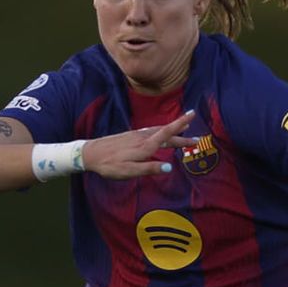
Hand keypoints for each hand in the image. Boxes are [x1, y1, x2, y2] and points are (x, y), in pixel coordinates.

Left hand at [81, 111, 197, 178]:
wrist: (90, 153)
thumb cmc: (109, 165)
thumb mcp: (129, 171)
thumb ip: (149, 169)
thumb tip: (169, 167)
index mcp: (145, 146)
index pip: (167, 133)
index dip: (180, 124)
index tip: (192, 115)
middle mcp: (142, 138)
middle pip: (166, 134)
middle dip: (182, 135)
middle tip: (197, 139)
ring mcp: (136, 135)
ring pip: (158, 131)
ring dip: (172, 131)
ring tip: (184, 129)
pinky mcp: (130, 135)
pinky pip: (150, 131)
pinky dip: (160, 131)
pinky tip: (161, 132)